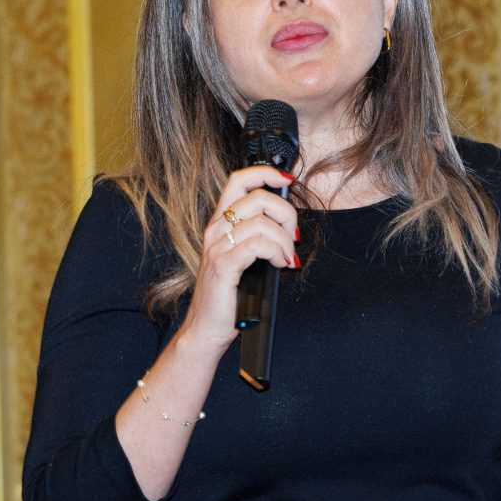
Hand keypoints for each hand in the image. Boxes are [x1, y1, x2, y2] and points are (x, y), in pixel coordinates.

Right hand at [177, 166, 299, 349]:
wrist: (207, 328)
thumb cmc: (228, 295)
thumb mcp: (243, 257)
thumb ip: (258, 236)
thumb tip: (287, 222)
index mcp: (220, 223)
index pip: (238, 180)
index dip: (265, 172)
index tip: (287, 179)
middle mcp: (216, 230)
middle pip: (256, 196)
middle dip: (285, 212)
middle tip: (293, 236)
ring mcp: (217, 247)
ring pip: (260, 221)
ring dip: (284, 239)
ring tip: (287, 257)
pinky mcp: (223, 266)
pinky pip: (256, 245)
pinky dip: (276, 252)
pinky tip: (281, 264)